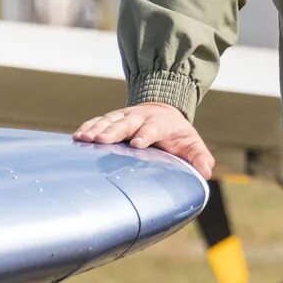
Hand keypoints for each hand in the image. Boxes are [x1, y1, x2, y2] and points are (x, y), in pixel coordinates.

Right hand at [73, 102, 215, 178]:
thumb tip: (206, 172)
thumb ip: (199, 157)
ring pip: (109, 121)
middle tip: (100, 141)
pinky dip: (88, 127)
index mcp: (161, 123)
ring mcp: (124, 117)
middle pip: (126, 123)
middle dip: (114, 131)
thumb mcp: (191, 144)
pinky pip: (98, 122)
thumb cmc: (177, 134)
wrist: (163, 110)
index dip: (145, 135)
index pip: (153, 128)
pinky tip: (77, 137)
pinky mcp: (112, 120)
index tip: (137, 143)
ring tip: (83, 139)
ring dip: (96, 129)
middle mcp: (140, 117)